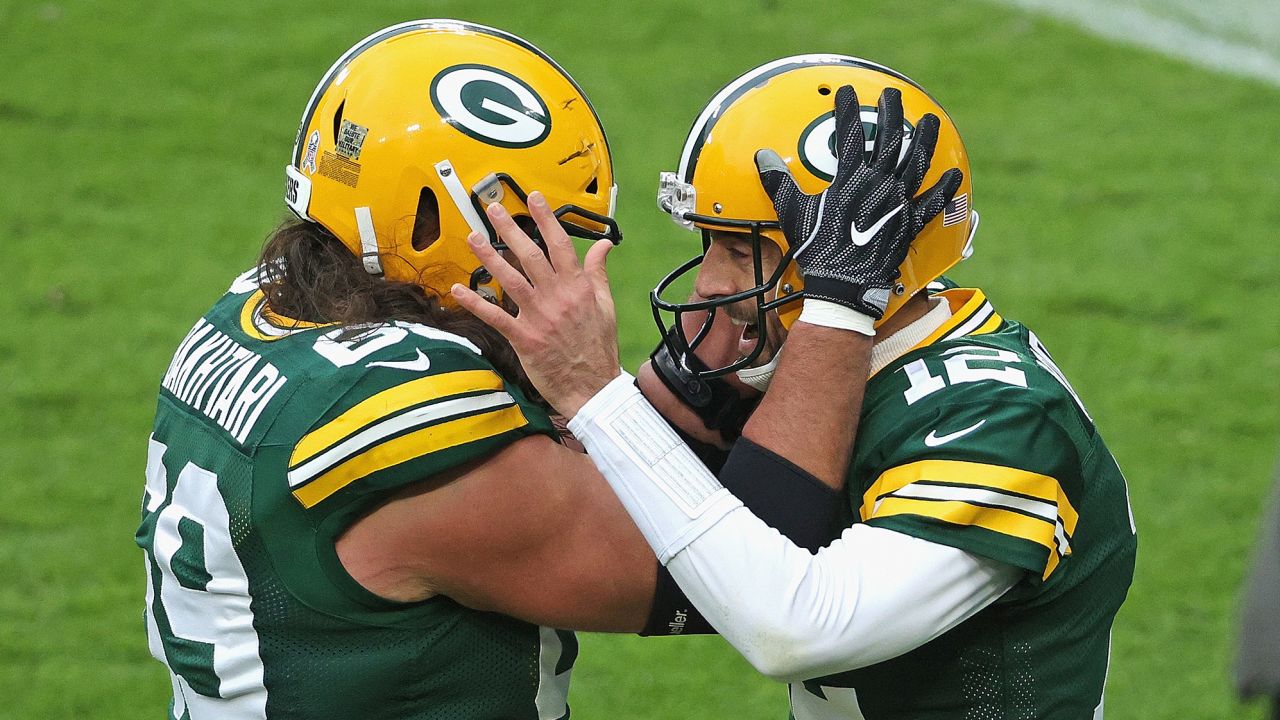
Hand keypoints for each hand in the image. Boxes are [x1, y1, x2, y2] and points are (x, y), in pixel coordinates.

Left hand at [450, 192, 619, 417]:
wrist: (594, 387)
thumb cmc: (598, 349)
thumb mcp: (606, 305)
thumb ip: (598, 273)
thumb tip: (604, 246)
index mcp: (578, 287)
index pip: (560, 245)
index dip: (545, 219)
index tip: (534, 199)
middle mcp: (557, 298)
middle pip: (530, 256)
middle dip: (510, 229)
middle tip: (493, 210)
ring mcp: (539, 317)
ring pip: (510, 280)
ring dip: (489, 258)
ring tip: (473, 238)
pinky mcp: (524, 338)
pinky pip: (496, 317)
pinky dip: (476, 302)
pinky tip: (458, 289)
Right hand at [755, 85, 962, 319]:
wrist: (843, 287)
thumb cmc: (817, 251)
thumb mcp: (793, 214)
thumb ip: (780, 183)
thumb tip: (761, 157)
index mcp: (850, 180)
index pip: (849, 134)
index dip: (848, 109)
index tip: (847, 91)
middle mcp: (878, 186)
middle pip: (890, 140)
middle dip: (892, 114)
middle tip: (893, 95)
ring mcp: (897, 204)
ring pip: (916, 164)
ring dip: (924, 141)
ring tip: (931, 121)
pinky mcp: (909, 225)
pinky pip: (931, 204)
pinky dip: (943, 190)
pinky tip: (953, 175)